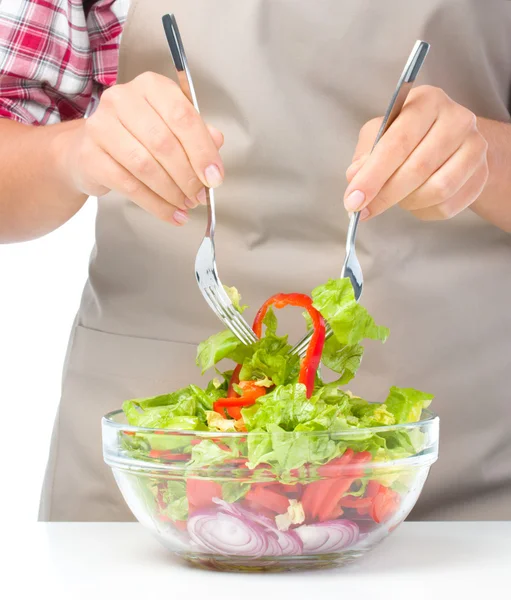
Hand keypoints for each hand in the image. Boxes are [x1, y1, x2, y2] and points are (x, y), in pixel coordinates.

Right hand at [65, 72, 223, 225]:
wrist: (89, 149)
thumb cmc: (136, 136)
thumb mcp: (170, 127)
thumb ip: (196, 133)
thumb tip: (217, 144)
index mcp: (151, 87)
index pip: (183, 116)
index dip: (202, 151)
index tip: (215, 177)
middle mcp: (123, 99)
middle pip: (164, 143)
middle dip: (188, 176)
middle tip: (199, 196)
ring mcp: (102, 126)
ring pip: (145, 166)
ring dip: (171, 192)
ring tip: (185, 205)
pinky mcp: (90, 155)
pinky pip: (129, 186)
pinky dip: (155, 204)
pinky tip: (171, 214)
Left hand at [344, 85, 488, 220]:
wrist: (448, 142)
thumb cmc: (407, 136)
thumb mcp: (379, 135)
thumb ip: (364, 156)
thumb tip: (356, 179)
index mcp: (426, 102)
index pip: (397, 143)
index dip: (372, 176)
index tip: (353, 201)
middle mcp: (457, 119)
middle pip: (418, 168)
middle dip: (385, 195)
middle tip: (365, 209)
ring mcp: (475, 147)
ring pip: (438, 190)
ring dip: (408, 202)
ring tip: (396, 197)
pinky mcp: (481, 174)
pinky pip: (449, 206)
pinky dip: (424, 211)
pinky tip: (415, 201)